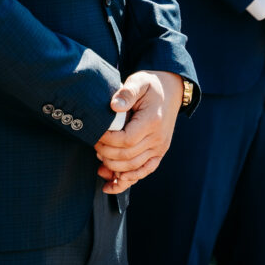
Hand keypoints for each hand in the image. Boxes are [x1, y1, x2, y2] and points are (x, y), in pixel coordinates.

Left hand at [93, 70, 182, 193]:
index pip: (126, 140)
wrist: (171, 91)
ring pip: (134, 168)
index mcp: (152, 121)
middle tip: (93, 144)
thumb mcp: (139, 81)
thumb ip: (127, 93)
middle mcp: (158, 138)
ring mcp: (160, 148)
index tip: (95, 133)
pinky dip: (128, 181)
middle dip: (106, 154)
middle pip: (128, 157)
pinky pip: (144, 172)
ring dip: (113, 168)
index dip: (107, 140)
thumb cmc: (151, 85)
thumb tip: (113, 106)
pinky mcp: (159, 153)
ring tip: (99, 158)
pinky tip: (112, 183)